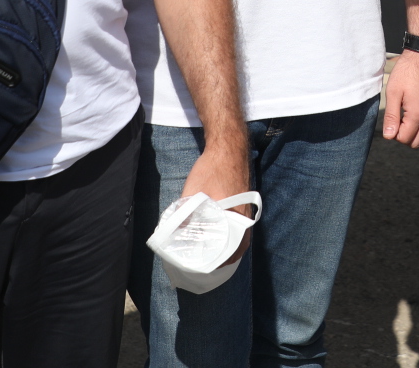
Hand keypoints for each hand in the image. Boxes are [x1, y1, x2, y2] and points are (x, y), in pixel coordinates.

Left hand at [181, 142, 253, 263]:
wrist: (228, 147)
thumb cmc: (213, 169)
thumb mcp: (193, 193)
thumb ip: (184, 214)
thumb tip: (173, 234)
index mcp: (236, 219)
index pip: (231, 252)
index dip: (217, 264)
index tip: (204, 271)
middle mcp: (244, 220)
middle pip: (235, 249)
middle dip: (221, 261)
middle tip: (203, 268)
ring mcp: (245, 213)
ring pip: (237, 240)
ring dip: (224, 249)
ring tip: (206, 257)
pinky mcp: (242, 207)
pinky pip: (236, 230)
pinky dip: (227, 238)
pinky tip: (214, 238)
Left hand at [384, 50, 418, 147]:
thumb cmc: (407, 72)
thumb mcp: (393, 92)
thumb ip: (391, 116)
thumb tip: (389, 136)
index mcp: (418, 113)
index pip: (405, 138)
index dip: (394, 133)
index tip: (391, 119)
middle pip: (416, 142)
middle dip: (404, 136)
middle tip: (396, 120)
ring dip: (414, 132)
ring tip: (404, 117)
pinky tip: (414, 113)